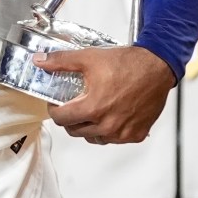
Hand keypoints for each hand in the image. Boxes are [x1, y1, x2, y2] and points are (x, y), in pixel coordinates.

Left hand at [38, 45, 173, 143]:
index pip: (61, 119)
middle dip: (70, 118)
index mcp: (93, 108)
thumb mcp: (89, 58)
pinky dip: (109, 131)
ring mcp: (122, 133)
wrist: (157, 67)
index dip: (54, 110)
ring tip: (91, 110)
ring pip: (94, 138)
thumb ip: (61, 61)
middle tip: (73, 105)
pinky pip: (114, 139)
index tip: (56, 103)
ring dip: (88, 127)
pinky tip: (110, 116)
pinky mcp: (135, 135)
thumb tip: (40, 61)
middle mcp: (107, 125)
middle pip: (75, 131)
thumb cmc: (127, 64)